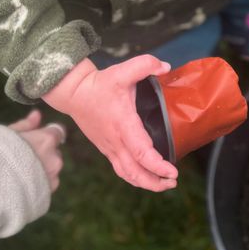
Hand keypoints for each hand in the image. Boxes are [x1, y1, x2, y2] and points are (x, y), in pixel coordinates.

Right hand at [9, 109, 63, 192]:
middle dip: (44, 153)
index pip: (57, 132)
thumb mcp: (8, 134)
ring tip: (22, 172)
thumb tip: (37, 114)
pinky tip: (23, 184)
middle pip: (54, 152)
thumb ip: (26, 125)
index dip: (46, 135)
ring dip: (42, 168)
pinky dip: (39, 183)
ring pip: (52, 168)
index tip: (37, 139)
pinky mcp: (48, 192)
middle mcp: (55, 158)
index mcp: (47, 140)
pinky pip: (47, 184)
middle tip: (24, 157)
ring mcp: (53, 177)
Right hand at [42, 56, 177, 191]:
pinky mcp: (106, 149)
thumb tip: (166, 67)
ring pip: (127, 174)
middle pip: (135, 172)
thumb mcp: (123, 70)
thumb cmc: (100, 84)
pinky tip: (146, 178)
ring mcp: (109, 148)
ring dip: (146, 183)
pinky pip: (121, 169)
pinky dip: (135, 177)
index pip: (141, 152)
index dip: (157, 165)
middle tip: (173, 182)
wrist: (75, 93)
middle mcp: (116, 141)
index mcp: (123, 124)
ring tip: (164, 184)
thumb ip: (146, 65)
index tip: (172, 171)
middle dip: (155, 182)